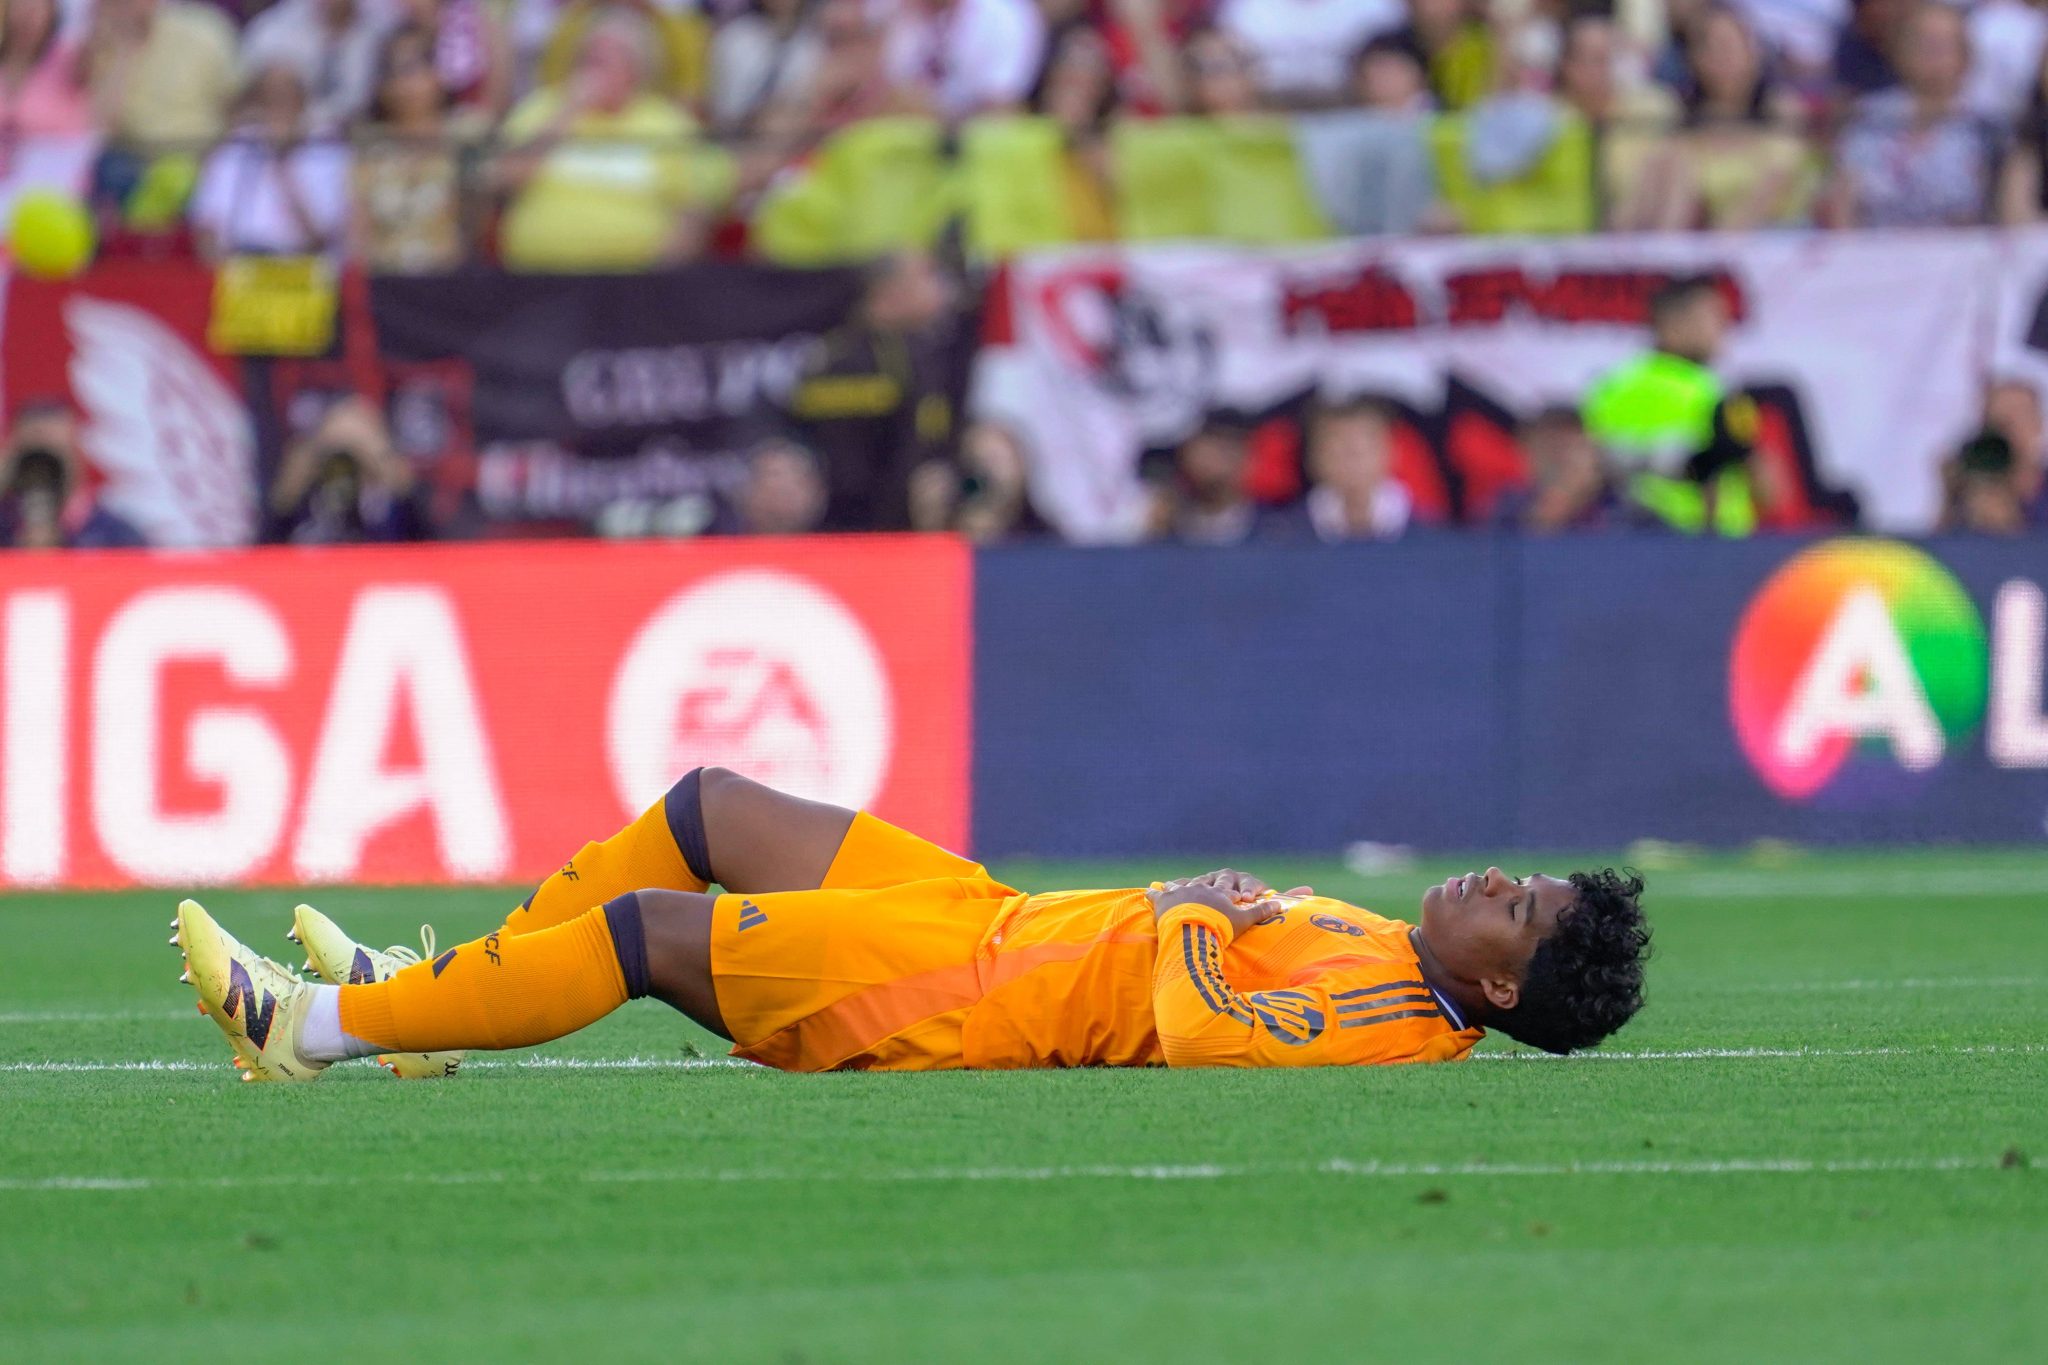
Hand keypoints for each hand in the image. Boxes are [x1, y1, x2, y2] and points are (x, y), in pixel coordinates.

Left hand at [1148, 869, 1310, 935]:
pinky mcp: (1163, 900)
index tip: (1227, 892)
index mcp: (1219, 891)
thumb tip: (1280, 904)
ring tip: (1173, 887)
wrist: (1194, 931)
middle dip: (1202, 885)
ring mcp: (1180, 892)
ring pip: (1179, 886)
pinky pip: (1157, 894)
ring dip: (1177, 887)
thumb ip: (1261, 912)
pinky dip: (1154, 893)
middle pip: (1202, 883)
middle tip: (1198, 887)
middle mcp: (1199, 887)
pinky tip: (1150, 891)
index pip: (1224, 887)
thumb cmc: (1221, 927)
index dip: (1227, 890)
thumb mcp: (1244, 920)